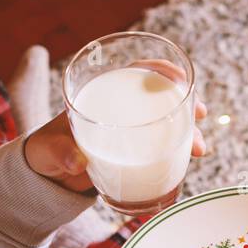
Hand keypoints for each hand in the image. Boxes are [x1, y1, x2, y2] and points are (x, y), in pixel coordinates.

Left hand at [23, 62, 208, 193]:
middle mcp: (123, 110)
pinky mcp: (137, 155)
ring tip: (200, 150)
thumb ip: (59, 153)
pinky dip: (179, 154)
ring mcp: (132, 132)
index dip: (161, 69)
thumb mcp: (48, 150)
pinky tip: (190, 162)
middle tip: (199, 115)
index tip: (179, 78)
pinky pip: (163, 149)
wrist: (49, 178)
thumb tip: (76, 160)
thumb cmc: (47, 152)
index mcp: (103, 95)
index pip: (137, 71)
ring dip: (189, 133)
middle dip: (185, 102)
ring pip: (168, 124)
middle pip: (161, 97)